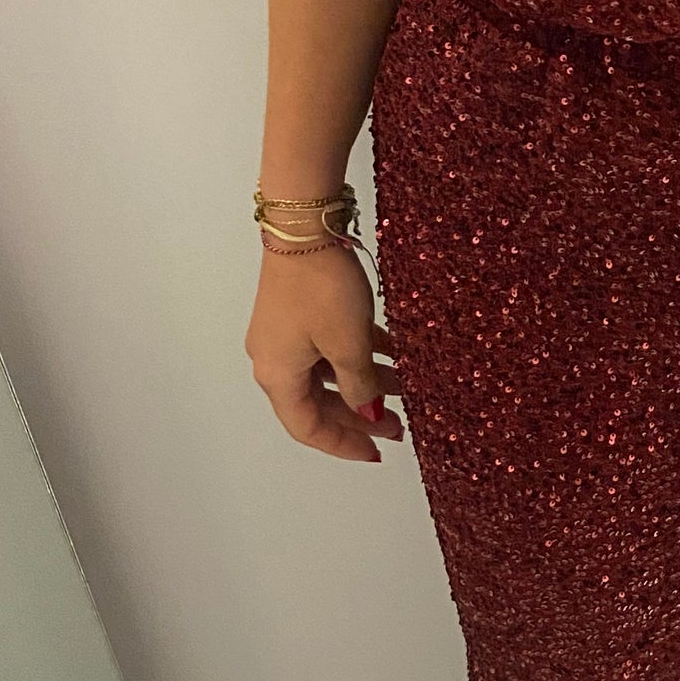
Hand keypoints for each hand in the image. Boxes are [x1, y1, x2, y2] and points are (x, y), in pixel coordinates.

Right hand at [246, 242, 404, 461]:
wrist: (304, 228)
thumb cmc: (321, 287)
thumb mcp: (349, 345)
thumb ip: (360, 386)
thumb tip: (370, 414)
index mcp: (278, 377)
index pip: (309, 428)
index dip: (343, 443)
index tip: (376, 453)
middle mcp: (274, 360)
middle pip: (318, 403)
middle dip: (360, 415)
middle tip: (399, 425)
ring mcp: (285, 335)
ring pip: (328, 372)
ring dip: (364, 381)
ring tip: (404, 385)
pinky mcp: (297, 312)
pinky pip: (328, 345)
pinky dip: (357, 353)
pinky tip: (392, 351)